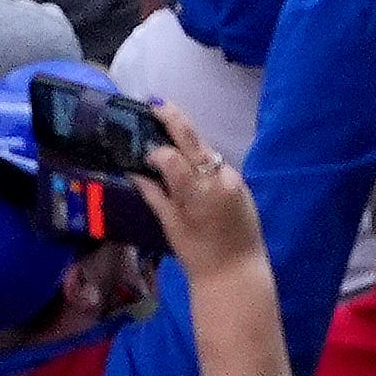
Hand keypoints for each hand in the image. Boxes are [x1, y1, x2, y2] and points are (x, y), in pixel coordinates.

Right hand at [139, 104, 260, 277]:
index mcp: (197, 192)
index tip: (144, 156)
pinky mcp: (241, 182)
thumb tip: (135, 174)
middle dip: (174, 118)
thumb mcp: (172, 227)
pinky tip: (190, 163)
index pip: (171, 157)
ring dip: (189, 142)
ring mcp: (232, 178)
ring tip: (169, 132)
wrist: (237, 272)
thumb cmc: (199, 255)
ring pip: (205, 151)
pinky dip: (201, 161)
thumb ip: (155, 196)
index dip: (155, 152)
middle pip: (193, 139)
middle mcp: (217, 178)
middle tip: (156, 103)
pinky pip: (216, 164)